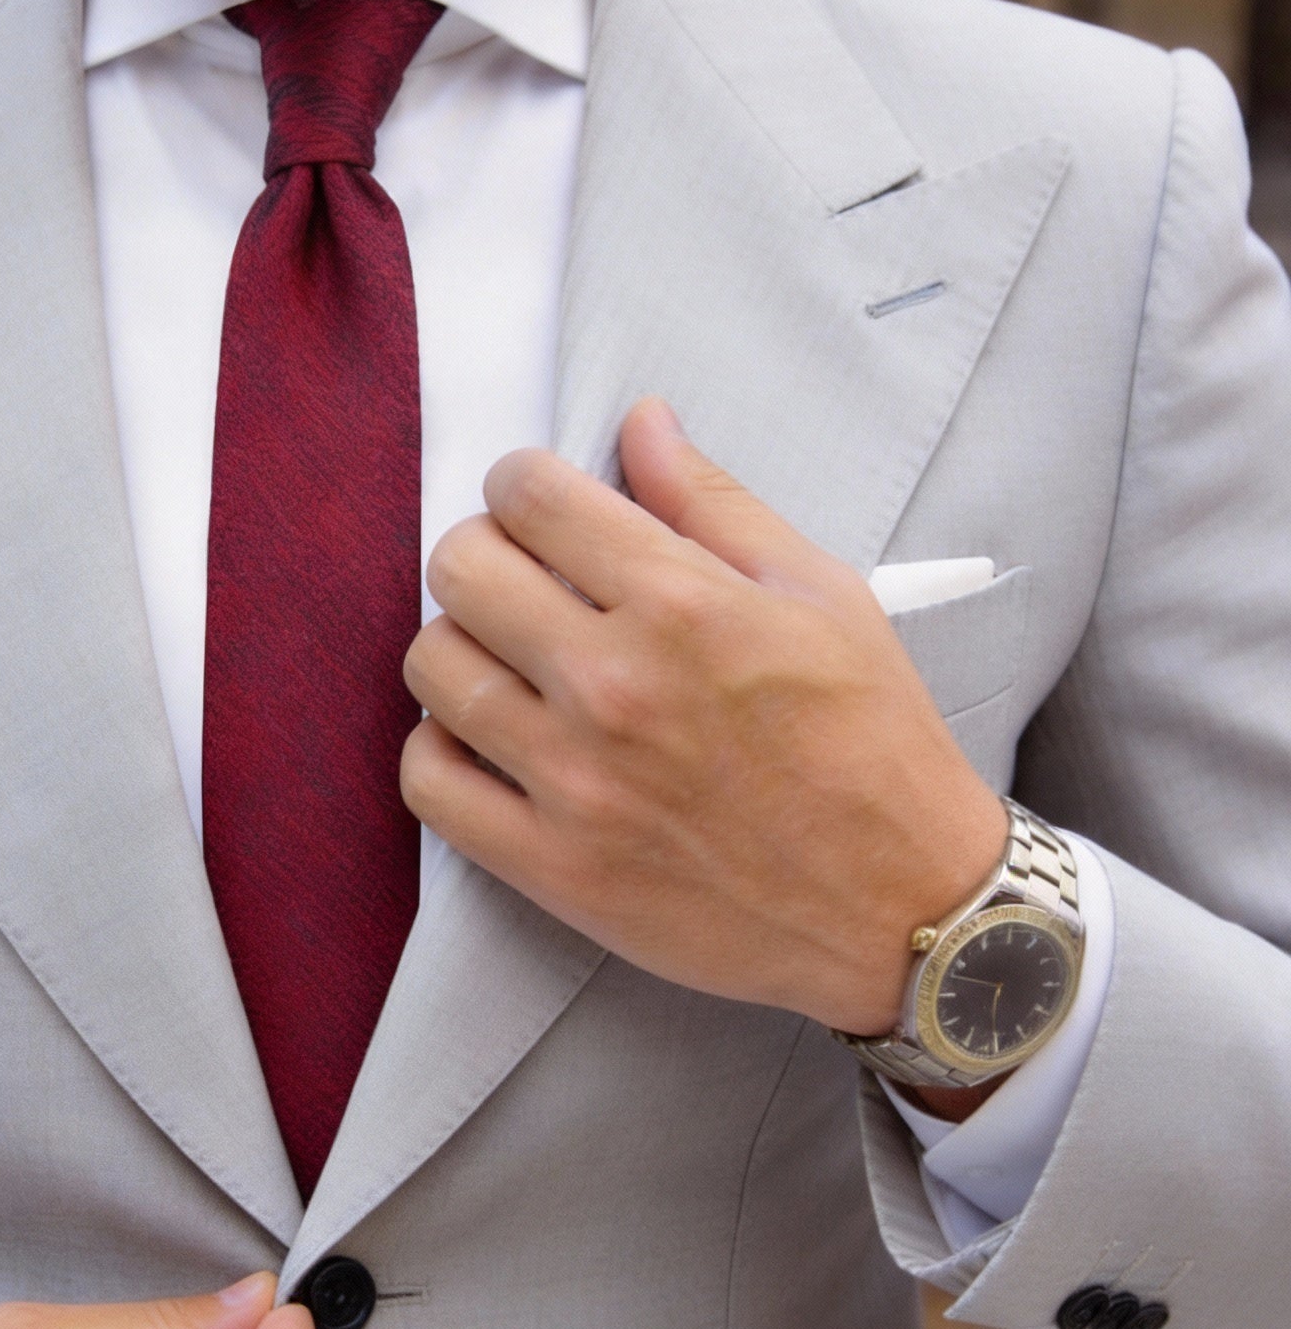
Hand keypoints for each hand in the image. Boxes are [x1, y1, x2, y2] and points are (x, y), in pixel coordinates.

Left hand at [400, 398, 1006, 1037]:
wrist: (902, 907)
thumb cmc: (873, 745)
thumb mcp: (822, 595)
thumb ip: (714, 503)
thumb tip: (640, 421)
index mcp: (682, 604)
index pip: (529, 496)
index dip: (522, 485)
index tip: (539, 508)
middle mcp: (614, 685)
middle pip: (460, 569)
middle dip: (483, 553)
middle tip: (522, 581)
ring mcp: (574, 781)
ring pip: (432, 667)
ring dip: (459, 647)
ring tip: (508, 662)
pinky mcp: (551, 865)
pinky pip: (427, 782)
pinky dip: (440, 750)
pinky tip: (487, 740)